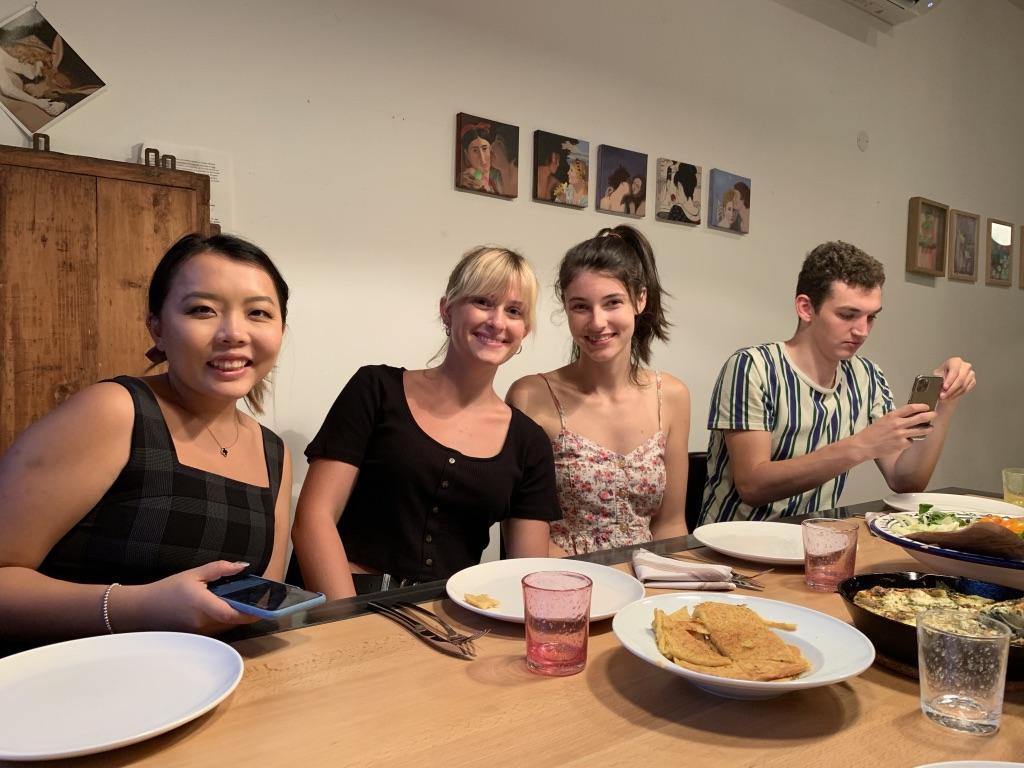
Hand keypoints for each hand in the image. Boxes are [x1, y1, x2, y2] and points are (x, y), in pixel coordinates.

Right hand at [123, 560, 258, 634]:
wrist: (141, 610)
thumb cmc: (167, 590)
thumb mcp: (194, 574)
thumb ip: (220, 569)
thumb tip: (243, 567)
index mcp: (202, 605)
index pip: (232, 614)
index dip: (251, 612)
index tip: (265, 607)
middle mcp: (201, 623)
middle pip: (232, 621)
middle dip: (246, 612)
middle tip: (258, 600)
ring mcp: (198, 634)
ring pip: (225, 626)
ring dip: (235, 616)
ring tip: (241, 602)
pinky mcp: (195, 638)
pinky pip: (216, 630)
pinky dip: (223, 621)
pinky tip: (223, 610)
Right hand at [855, 403, 934, 459]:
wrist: (864, 445)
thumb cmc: (872, 433)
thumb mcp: (883, 420)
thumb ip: (895, 417)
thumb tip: (908, 415)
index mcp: (892, 416)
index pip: (911, 408)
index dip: (921, 406)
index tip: (926, 406)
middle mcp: (898, 424)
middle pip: (920, 418)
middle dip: (930, 416)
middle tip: (934, 415)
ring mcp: (900, 435)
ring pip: (920, 430)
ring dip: (928, 429)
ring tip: (930, 428)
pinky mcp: (901, 444)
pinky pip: (911, 441)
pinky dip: (910, 441)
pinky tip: (905, 441)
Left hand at [935, 357, 975, 403]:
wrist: (946, 381)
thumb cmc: (941, 376)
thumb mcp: (937, 375)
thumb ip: (939, 378)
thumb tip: (939, 383)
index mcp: (955, 361)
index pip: (954, 370)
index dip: (949, 380)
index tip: (944, 387)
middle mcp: (965, 366)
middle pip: (960, 379)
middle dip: (951, 389)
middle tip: (943, 396)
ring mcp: (970, 373)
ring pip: (963, 386)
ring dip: (953, 394)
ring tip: (945, 397)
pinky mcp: (973, 381)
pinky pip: (966, 390)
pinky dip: (957, 394)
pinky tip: (951, 396)